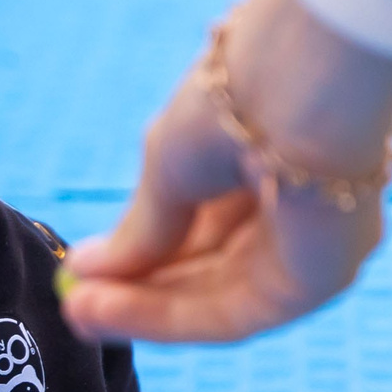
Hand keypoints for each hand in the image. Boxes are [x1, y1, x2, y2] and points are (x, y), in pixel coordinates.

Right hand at [58, 0, 391, 345]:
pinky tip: (108, 312)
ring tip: (77, 311)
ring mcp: (315, 247)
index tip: (86, 271)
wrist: (300, 72)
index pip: (208, 227)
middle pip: (213, 271)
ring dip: (144, 310)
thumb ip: (144, 227)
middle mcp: (303, 210)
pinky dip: (168, 318)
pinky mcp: (318, 279)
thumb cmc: (241, 92)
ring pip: (218, 299)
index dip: (145, 255)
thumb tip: (90, 269)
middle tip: (74, 302)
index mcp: (275, 161)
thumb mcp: (172, 163)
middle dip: (141, 290)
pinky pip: (233, 314)